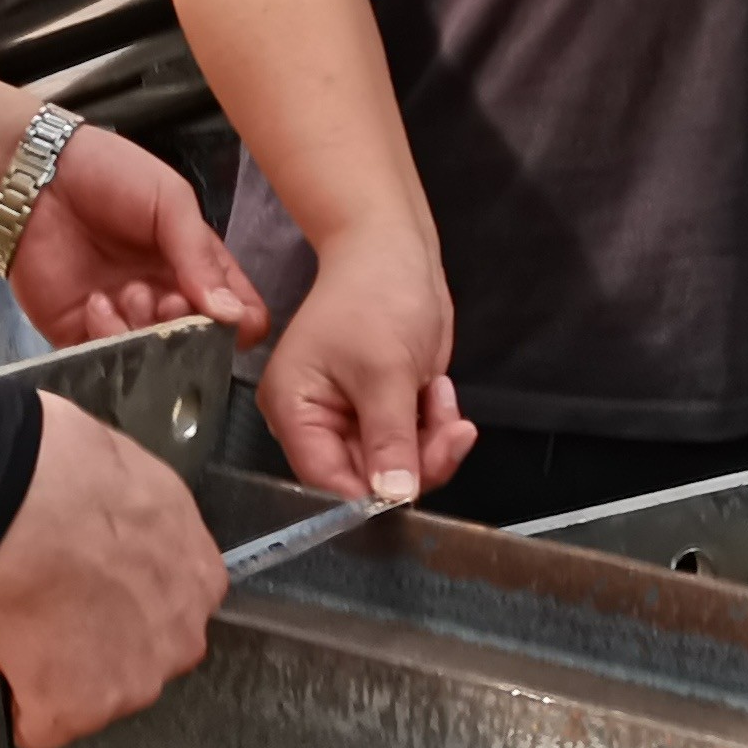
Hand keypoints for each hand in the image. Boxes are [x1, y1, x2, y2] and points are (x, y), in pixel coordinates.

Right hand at [0, 395, 229, 747]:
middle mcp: (178, 640)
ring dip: (53, 672)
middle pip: (134, 659)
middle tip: (50, 613)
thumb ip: (145, 532)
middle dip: (94, 643)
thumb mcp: (141, 490)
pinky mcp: (72, 710)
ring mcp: (128, 683)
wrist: (32, 504)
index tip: (92, 597)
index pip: (167, 612)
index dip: (121, 605)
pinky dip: (10, 702)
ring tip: (17, 630)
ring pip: (88, 694)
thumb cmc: (74, 477)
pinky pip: (35, 726)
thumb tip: (115, 535)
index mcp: (200, 581)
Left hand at [9, 124, 268, 346]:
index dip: (238, 323)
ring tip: (128, 293)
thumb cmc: (110, 175)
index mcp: (196, 267)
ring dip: (146, 333)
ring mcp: (124, 320)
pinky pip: (107, 362)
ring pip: (154, 360)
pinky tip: (96, 302)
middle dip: (187, 329)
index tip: (222, 315)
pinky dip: (108, 340)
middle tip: (168, 300)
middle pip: (198, 344)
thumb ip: (200, 256)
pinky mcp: (80, 335)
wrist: (37, 176)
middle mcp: (165, 299)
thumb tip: (232, 315)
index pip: (238, 312)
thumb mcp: (170, 201)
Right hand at [256, 226, 478, 502]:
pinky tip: (439, 390)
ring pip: (395, 466)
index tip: (413, 489)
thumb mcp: (386, 370)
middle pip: (364, 479)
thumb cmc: (377, 294)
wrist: (396, 250)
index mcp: (294, 410)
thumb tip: (394, 497)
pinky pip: (412, 443)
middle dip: (414, 462)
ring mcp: (351, 417)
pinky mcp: (382, 411)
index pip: (325, 481)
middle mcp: (316, 421)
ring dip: (431, 441)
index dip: (370, 496)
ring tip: (442, 396)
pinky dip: (434, 427)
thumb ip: (390, 439)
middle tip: (453, 434)